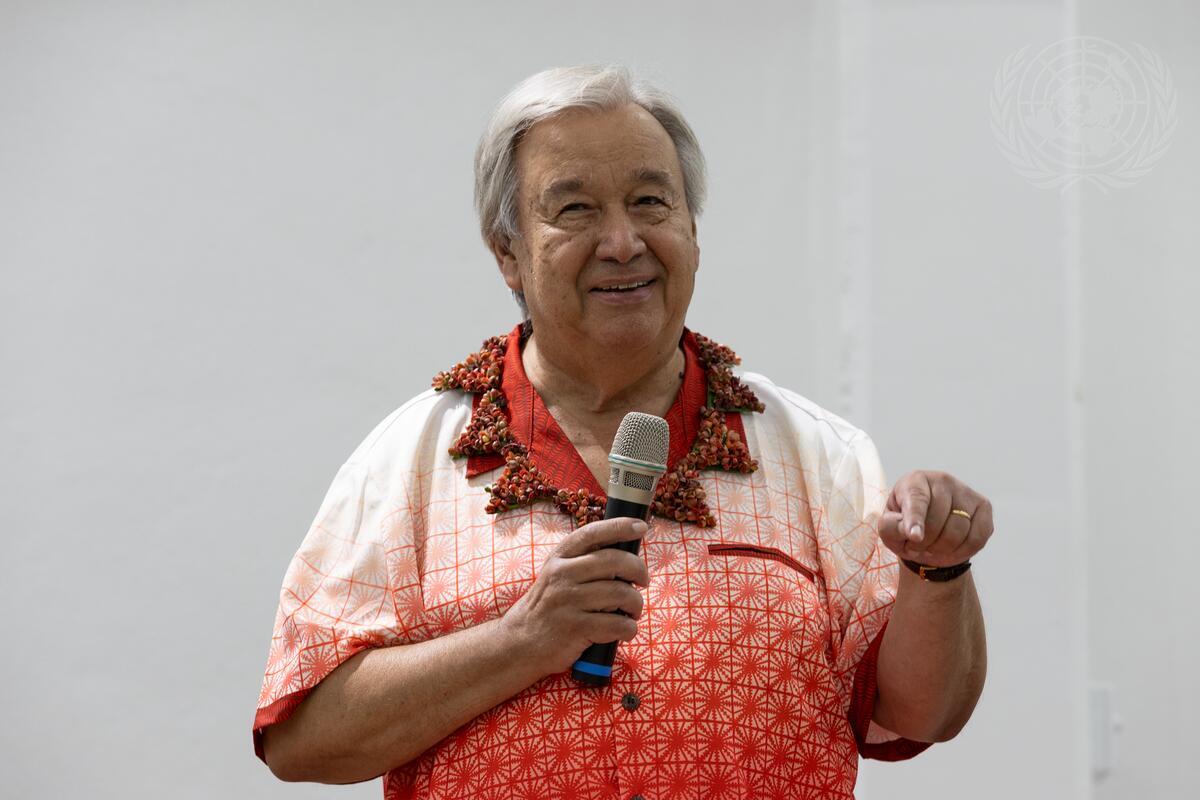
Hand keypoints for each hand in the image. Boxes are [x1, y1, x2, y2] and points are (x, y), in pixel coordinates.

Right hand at [500, 517, 649, 676]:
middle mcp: (562, 575)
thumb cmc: (547, 607)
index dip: (620, 526)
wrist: (520, 643)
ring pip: (621, 593)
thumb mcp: (555, 575)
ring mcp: (568, 601)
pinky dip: (629, 628)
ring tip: (633, 611)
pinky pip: (618, 624)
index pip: (592, 533)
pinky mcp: (576, 629)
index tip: (641, 526)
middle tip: (643, 581)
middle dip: (639, 570)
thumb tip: (624, 553)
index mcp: (559, 558)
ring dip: (636, 603)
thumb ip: (582, 561)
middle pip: (615, 561)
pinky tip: (625, 630)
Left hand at [877, 470, 993, 566]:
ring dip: (942, 549)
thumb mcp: (888, 527)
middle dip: (925, 542)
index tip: (914, 536)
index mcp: (915, 480)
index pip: (917, 499)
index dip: (915, 519)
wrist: (926, 533)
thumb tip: (913, 533)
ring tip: (930, 548)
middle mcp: (942, 480)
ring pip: (958, 530)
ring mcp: (965, 492)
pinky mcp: (984, 507)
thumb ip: (891, 527)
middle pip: (938, 519)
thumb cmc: (903, 526)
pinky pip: (977, 537)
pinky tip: (949, 550)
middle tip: (915, 547)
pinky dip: (962, 551)